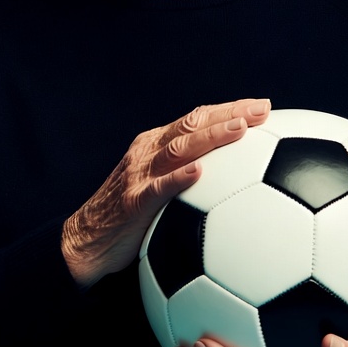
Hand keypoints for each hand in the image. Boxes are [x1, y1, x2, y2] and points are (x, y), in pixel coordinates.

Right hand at [62, 99, 270, 287]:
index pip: (196, 118)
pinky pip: (158, 188)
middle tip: (262, 109)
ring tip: (239, 130)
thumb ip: (185, 173)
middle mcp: (148, 152)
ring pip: (178, 148)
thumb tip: (233, 176)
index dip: (229, 108)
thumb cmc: (130, 216)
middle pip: (192, 124)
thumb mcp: (157, 184)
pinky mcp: (133, 202)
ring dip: (210, 136)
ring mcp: (139, 174)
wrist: (85, 241)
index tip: (261, 105)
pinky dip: (179, 178)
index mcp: (155, 144)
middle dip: (229, 113)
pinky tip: (199, 173)